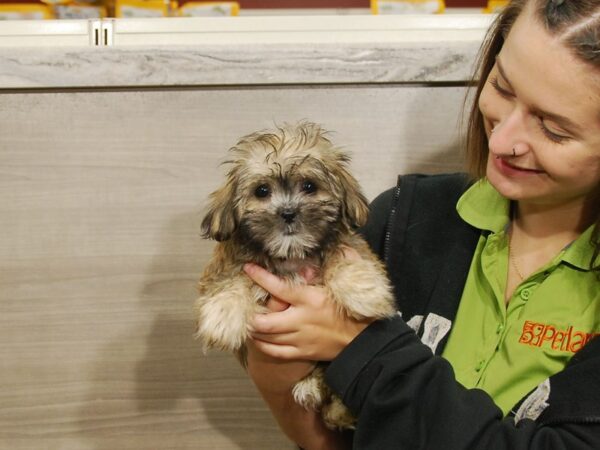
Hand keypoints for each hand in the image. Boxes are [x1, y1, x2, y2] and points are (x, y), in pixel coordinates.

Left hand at [244, 261, 372, 361]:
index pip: (279, 287)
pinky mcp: (301, 353)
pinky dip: (262, 345)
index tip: (247, 268)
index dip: (260, 277)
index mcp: (310, 300)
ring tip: (248, 320)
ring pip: (266, 337)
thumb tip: (343, 246)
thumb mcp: (348, 285)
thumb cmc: (356, 312)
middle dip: (249, 314)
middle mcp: (301, 320)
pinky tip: (258, 338)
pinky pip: (274, 351)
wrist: (364, 343)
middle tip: (244, 305)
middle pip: (264, 321)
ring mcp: (299, 339)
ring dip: (253, 329)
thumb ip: (345, 263)